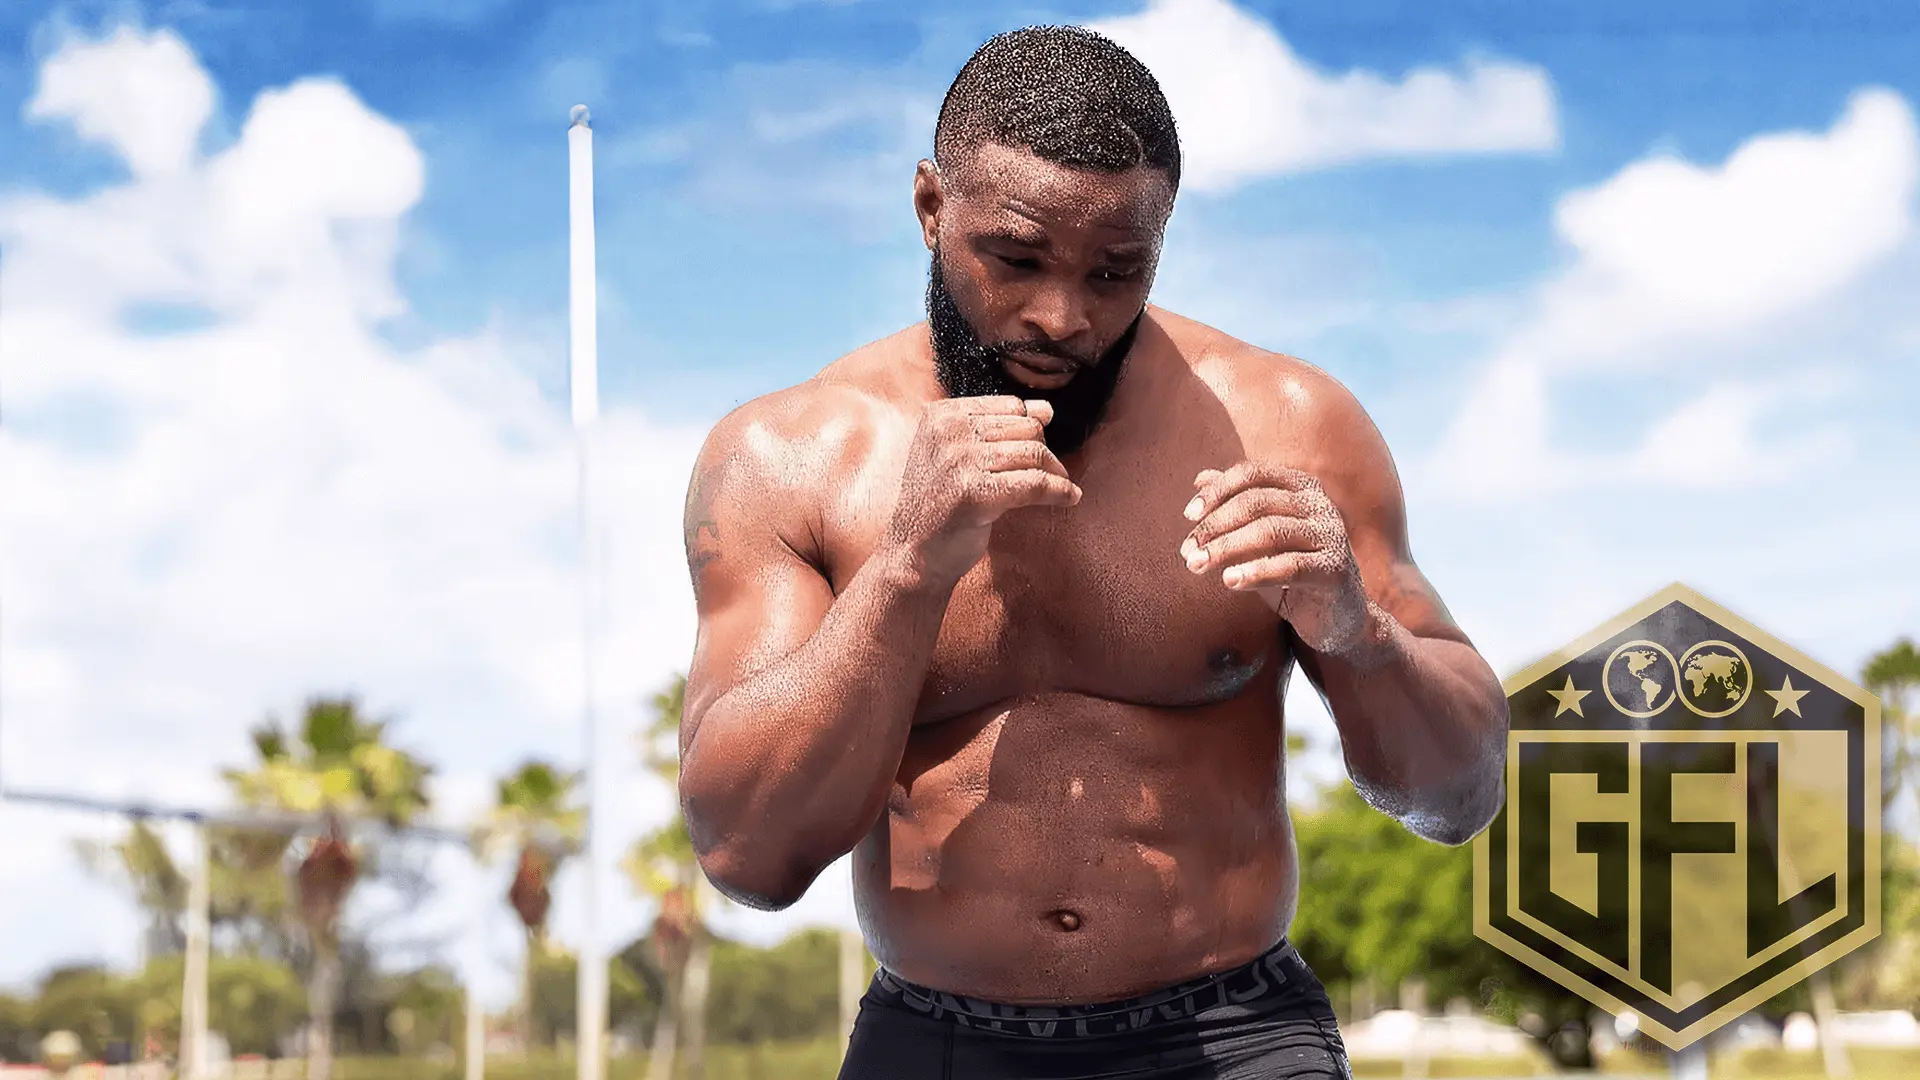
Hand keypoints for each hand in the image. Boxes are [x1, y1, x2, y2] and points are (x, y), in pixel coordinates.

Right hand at [882, 396, 1080, 586]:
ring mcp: (960, 460)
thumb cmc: (939, 506)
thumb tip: (1047, 408)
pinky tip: (1069, 498)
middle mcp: (949, 431)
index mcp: (942, 415)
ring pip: (1034, 454)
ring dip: (1057, 474)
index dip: (1032, 431)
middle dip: (1046, 454)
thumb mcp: (959, 456)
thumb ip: (999, 429)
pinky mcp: (975, 492)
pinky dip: (1059, 491)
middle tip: (1053, 476)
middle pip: (1027, 428)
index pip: (1011, 406)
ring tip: (1062, 488)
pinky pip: (1035, 483)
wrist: (912, 553)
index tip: (1036, 455)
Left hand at [1179, 462, 1372, 655]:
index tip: (1188, 515)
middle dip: (1215, 526)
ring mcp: (1331, 536)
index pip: (1253, 474)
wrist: (1336, 616)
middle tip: (1187, 552)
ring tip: (1197, 565)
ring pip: (1271, 532)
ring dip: (1227, 548)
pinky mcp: (1335, 570)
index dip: (1218, 491)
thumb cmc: (1292, 570)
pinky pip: (1291, 566)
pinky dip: (1256, 572)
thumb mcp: (1259, 537)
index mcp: (1301, 487)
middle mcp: (1319, 505)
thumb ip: (1235, 505)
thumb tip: (1200, 477)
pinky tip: (1229, 580)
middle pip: (1257, 503)